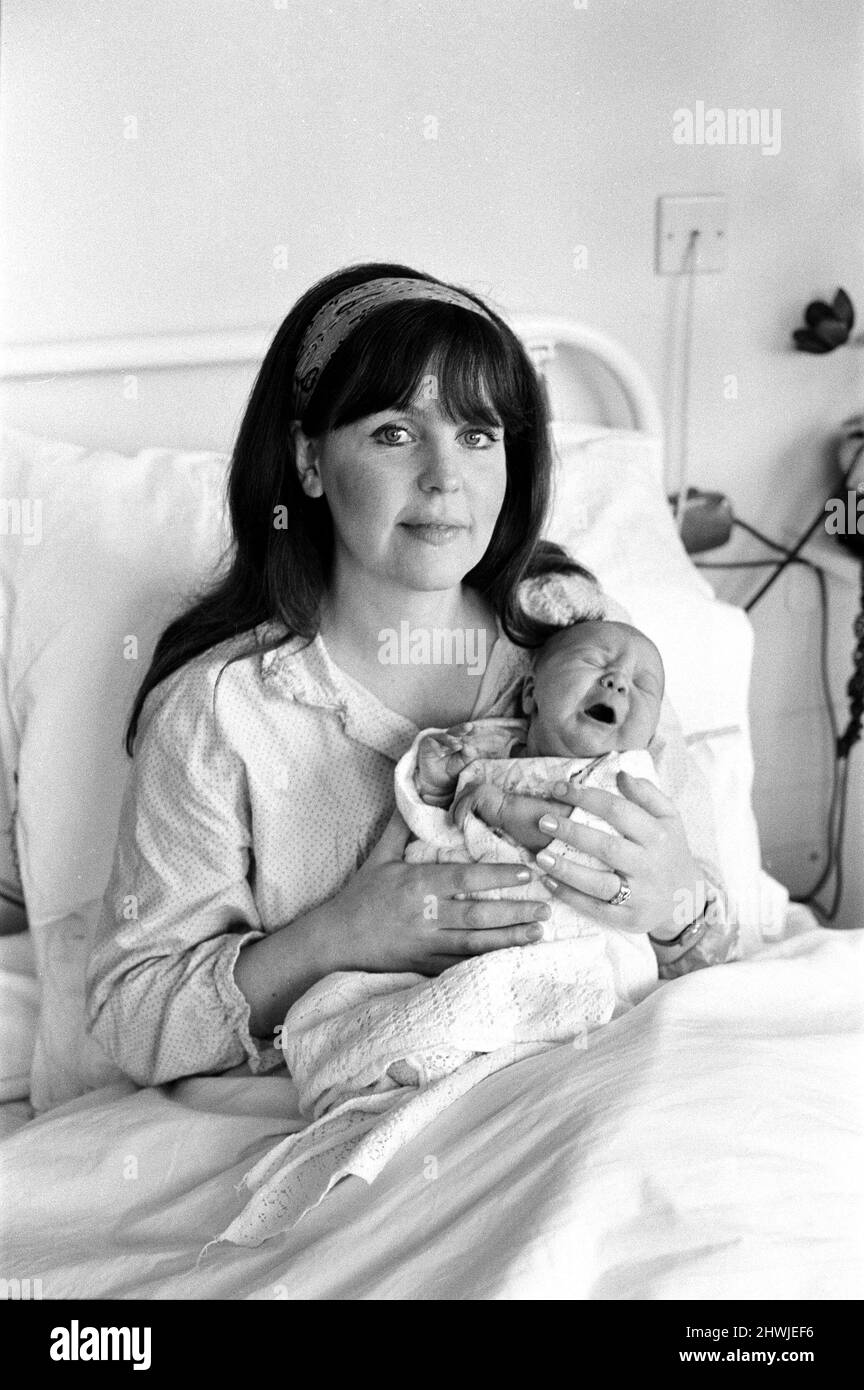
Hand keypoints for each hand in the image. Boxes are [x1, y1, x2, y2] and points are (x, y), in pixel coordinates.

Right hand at [310, 809, 552, 975]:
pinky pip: (462, 966)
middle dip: (515, 912)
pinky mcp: (425, 966)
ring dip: (510, 938)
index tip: (526, 873)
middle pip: (478, 914)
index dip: (497, 876)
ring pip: (476, 943)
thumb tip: (415, 792)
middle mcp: (426, 915)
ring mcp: (427, 944)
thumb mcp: (379, 857)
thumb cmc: (359, 896)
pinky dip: (488, 963)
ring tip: (539, 932)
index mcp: (418, 884)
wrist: (334, 940)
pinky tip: (512, 958)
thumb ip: (401, 827)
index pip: (465, 878)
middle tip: (546, 907)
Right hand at [415, 721, 518, 801]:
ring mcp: (436, 740)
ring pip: (443, 737)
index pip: (464, 733)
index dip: (470, 731)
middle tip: (468, 726)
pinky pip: (430, 743)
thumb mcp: (464, 763)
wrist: (436, 781)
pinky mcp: (426, 744)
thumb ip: (468, 754)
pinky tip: (441, 754)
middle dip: (461, 729)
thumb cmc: (451, 770)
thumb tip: (468, 746)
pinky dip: (436, 749)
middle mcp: (447, 738)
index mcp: (457, 740)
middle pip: (454, 731)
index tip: (477, 729)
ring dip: (450, 741)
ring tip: (458, 746)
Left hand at [527, 772, 705, 936]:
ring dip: (566, 870)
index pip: (619, 811)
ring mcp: (641, 895)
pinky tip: (548, 882)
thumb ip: (647, 793)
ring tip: (539, 856)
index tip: (558, 788)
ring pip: (599, 883)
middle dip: (571, 833)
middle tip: (543, 821)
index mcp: (658, 835)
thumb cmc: (669, 850)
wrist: (688, 899)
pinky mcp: (629, 919)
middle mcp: (650, 865)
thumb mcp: (669, 818)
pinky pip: (596, 909)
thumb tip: (620, 773)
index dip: (586, 797)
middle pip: (607, 847)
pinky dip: (570, 896)